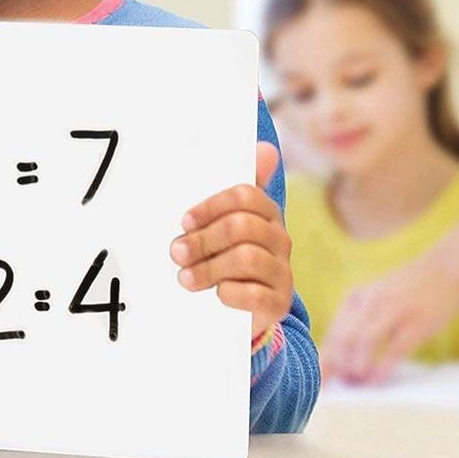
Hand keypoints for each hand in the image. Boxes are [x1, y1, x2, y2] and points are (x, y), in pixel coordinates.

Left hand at [169, 143, 291, 337]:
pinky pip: (256, 294)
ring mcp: (282, 272)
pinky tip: (216, 295)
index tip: (185, 220)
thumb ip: (230, 192)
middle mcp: (280, 239)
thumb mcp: (225, 223)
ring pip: (247, 258)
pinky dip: (231, 294)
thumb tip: (264, 148)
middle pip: (241, 227)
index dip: (211, 206)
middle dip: (203, 239)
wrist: (245, 309)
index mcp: (266, 213)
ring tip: (185, 278)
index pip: (245, 195)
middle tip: (176, 252)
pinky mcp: (279, 303)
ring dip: (209, 268)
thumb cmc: (229, 256)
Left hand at [322, 214, 458, 383]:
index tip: (323, 381)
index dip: (327, 359)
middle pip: (343, 338)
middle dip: (339, 365)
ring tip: (357, 383)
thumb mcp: (376, 299)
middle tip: (344, 385)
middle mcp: (370, 302)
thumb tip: (345, 359)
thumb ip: (361, 322)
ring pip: (363, 341)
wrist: (445, 268)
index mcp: (356, 297)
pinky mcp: (416, 322)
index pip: (333, 333)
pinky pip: (393, 349)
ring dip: (356, 366)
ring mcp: (393, 311)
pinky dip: (382, 368)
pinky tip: (377, 381)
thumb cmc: (409, 291)